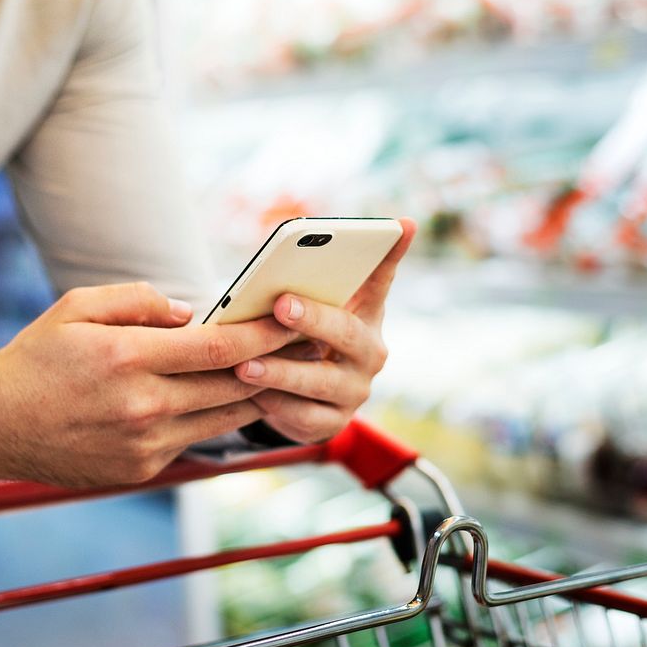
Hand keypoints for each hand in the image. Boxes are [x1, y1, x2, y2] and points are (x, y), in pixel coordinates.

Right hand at [0, 282, 296, 500]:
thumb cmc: (35, 359)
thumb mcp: (76, 308)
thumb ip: (137, 300)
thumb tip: (190, 311)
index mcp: (127, 358)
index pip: (217, 346)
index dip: (265, 334)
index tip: (297, 321)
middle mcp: (143, 406)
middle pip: (233, 385)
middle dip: (277, 364)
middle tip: (310, 345)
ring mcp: (144, 444)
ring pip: (224, 418)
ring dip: (257, 394)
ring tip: (287, 371)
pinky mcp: (142, 468)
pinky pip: (195, 439)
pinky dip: (216, 417)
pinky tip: (232, 398)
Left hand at [233, 218, 415, 442]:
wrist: (298, 401)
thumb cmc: (301, 341)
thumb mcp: (309, 311)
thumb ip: (305, 285)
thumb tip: (281, 261)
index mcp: (367, 316)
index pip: (381, 279)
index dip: (392, 253)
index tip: (402, 223)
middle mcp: (369, 353)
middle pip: (347, 333)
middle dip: (314, 318)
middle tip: (281, 304)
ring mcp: (354, 391)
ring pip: (320, 380)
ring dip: (281, 371)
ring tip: (245, 364)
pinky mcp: (332, 423)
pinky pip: (303, 414)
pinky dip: (275, 403)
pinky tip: (250, 392)